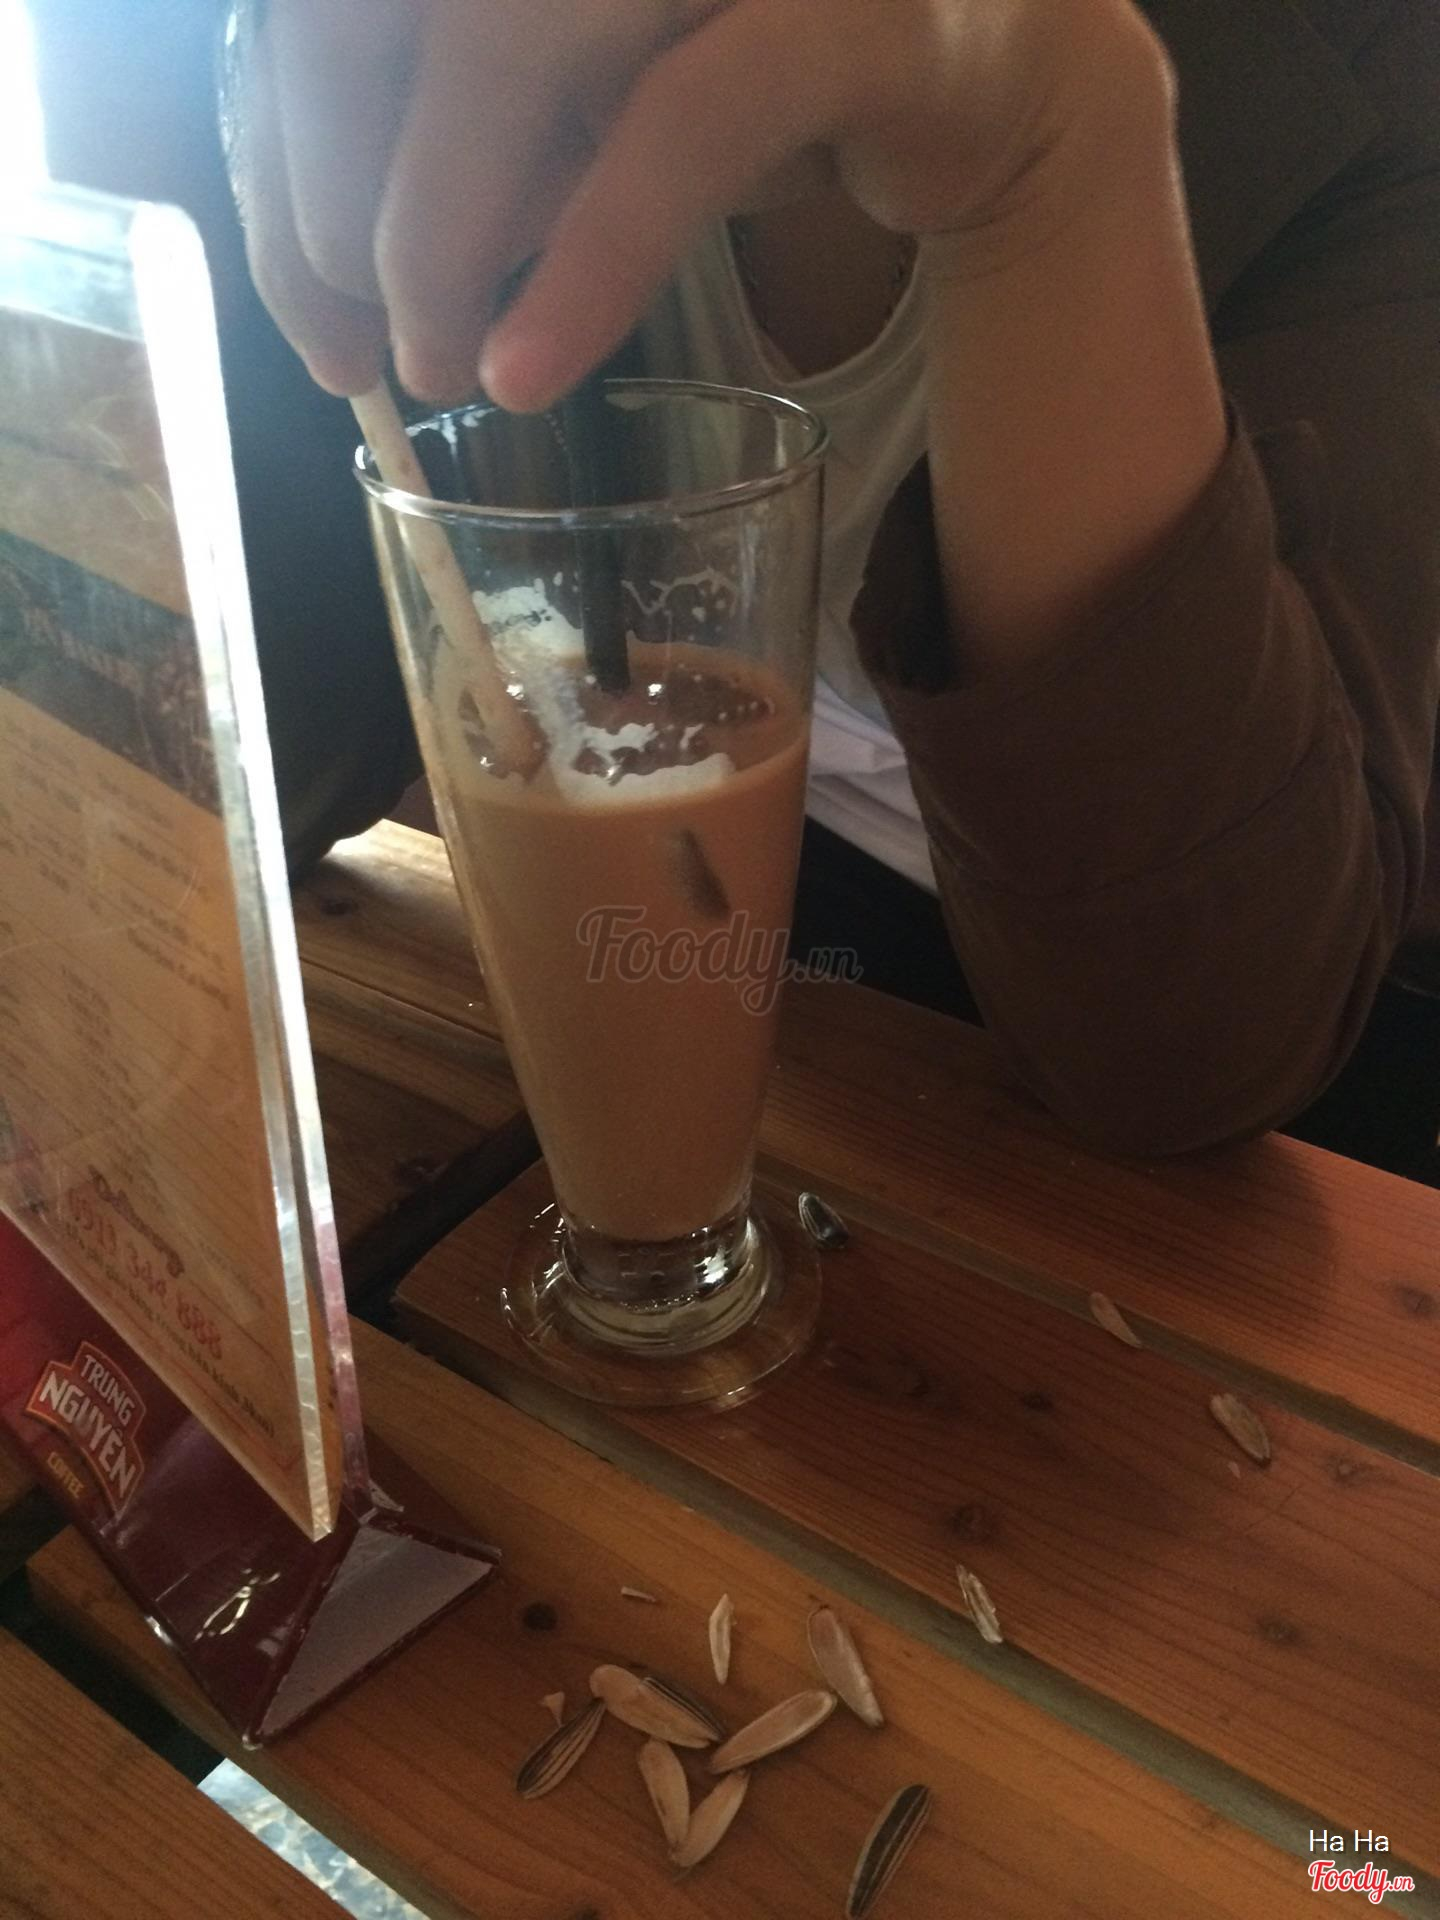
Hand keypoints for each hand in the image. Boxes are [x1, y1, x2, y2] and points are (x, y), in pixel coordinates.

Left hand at [227, 0, 1168, 406]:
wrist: (982, 72)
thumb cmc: (749, 81)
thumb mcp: (578, 122)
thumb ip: (470, 162)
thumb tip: (344, 276)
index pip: (327, 6)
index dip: (280, 151)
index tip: (309, 308)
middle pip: (378, 5)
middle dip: (333, 190)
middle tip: (364, 341)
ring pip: (509, 40)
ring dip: (441, 228)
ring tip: (440, 364)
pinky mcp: (838, 10)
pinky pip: (682, 129)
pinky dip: (590, 257)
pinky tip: (528, 368)